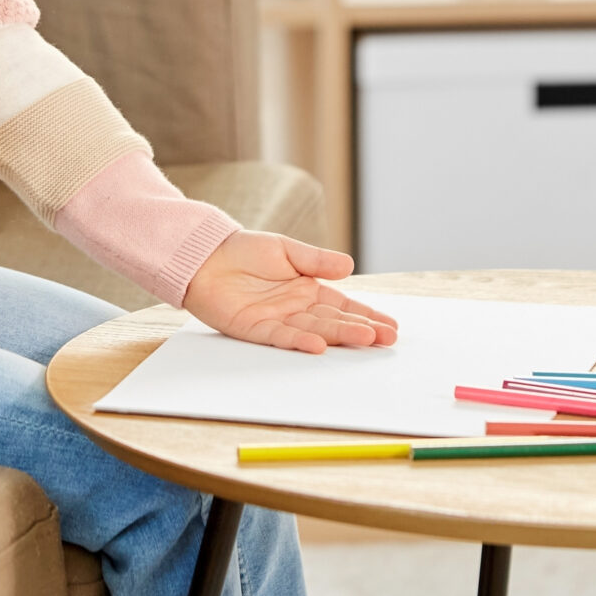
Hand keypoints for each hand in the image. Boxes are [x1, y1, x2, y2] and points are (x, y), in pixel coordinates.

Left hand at [182, 232, 399, 353]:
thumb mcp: (287, 250)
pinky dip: (301, 342)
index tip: (389, 326)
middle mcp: (295, 308)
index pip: (342, 304)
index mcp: (305, 289)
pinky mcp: (255, 328)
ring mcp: (277, 320)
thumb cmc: (244, 251)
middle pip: (334, 320)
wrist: (205, 256)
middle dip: (362, 329)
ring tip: (367, 340)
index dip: (366, 314)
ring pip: (315, 330)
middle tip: (388, 340)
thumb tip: (349, 265)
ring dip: (340, 336)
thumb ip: (316, 260)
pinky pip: (281, 337)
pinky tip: (320, 346)